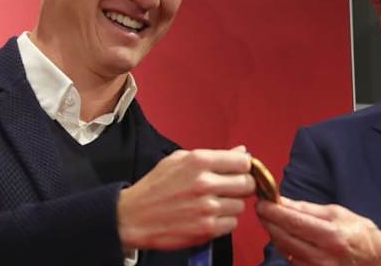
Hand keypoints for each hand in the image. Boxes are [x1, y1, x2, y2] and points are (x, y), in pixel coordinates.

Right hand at [117, 146, 254, 249]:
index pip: (243, 162)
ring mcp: (206, 208)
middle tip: (229, 188)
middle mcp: (205, 183)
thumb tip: (242, 152)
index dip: (243, 167)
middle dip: (242, 186)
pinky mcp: (206, 229)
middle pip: (247, 184)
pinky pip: (232, 224)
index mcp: (199, 161)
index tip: (238, 171)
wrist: (133, 216)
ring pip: (241, 205)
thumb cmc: (155, 186)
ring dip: (231, 205)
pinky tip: (209, 216)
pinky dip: (224, 221)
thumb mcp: (179, 160)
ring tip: (214, 203)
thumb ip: (214, 155)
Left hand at [257, 197, 380, 265]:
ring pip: (285, 250)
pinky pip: (292, 260)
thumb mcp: (338, 213)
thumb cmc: (361, 233)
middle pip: (285, 238)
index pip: (294, 222)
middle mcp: (324, 257)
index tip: (262, 203)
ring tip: (272, 220)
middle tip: (262, 209)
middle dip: (269, 222)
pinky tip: (284, 236)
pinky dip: (285, 247)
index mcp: (332, 235)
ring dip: (275, 234)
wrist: (379, 261)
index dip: (274, 212)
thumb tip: (282, 201)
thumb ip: (308, 209)